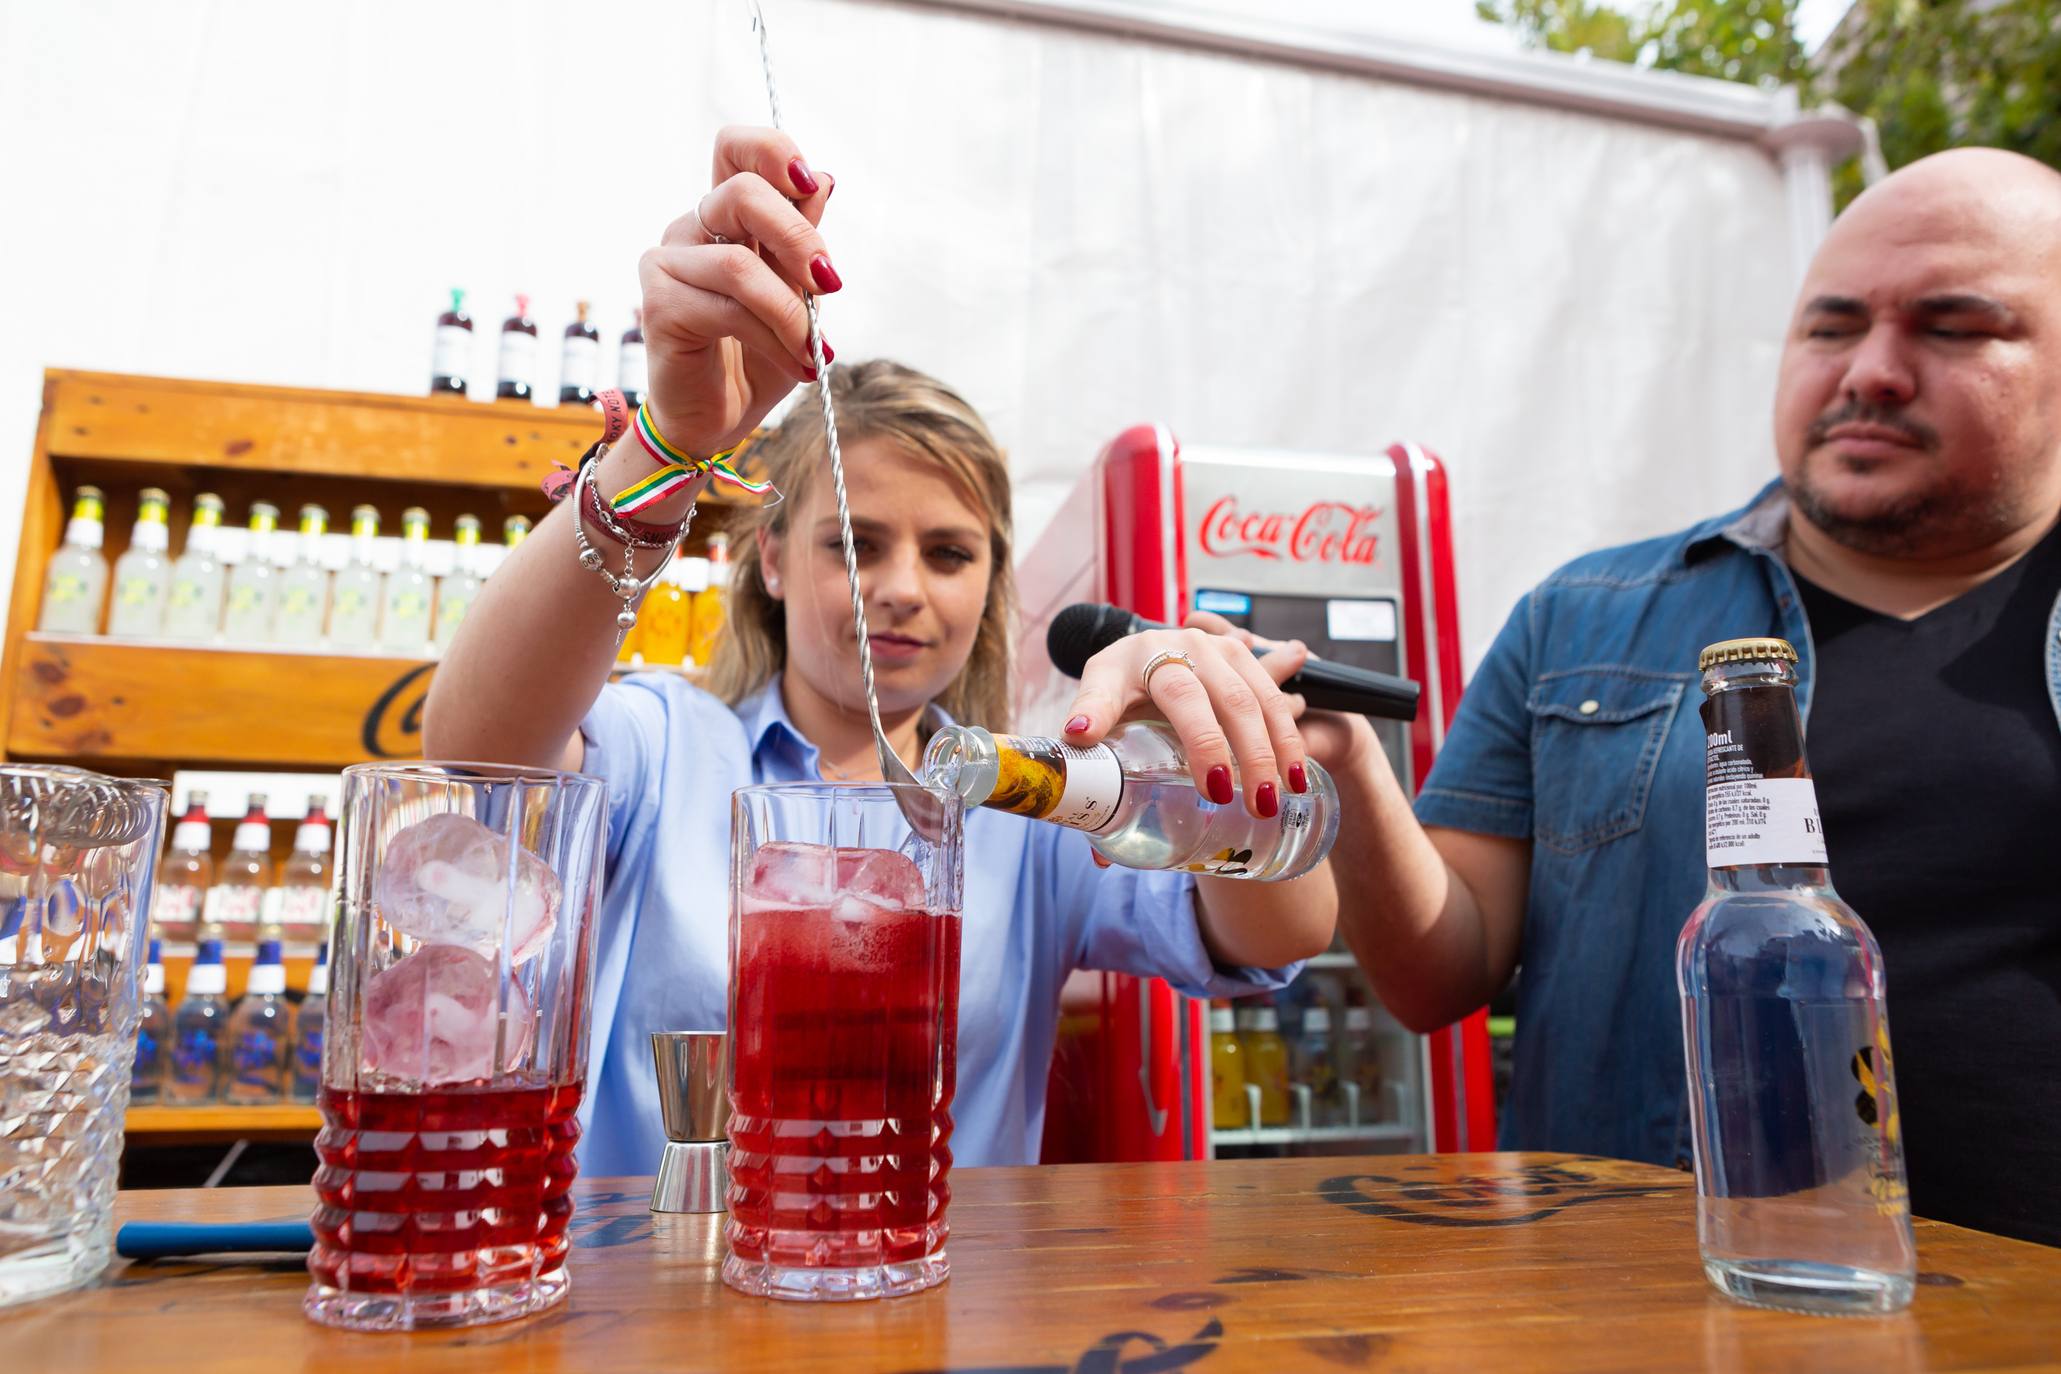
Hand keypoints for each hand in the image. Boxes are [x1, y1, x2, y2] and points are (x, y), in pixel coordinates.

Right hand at [637, 126, 840, 455]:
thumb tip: (826, 181)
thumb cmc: (755, 356)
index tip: (810, 182)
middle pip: (740, 193)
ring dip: (791, 311)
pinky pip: (728, 310)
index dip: (772, 151)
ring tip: (816, 349)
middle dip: (798, 238)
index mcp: (724, 218)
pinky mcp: (659, 305)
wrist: (716, 420)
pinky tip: (799, 365)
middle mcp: (691, 230)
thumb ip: (803, 242)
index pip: (734, 150)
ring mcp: (667, 264)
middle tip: (831, 283)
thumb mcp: (797, 296)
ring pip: (739, 264)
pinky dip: (774, 339)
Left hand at [1062, 611, 1311, 818]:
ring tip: (1279, 800)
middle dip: (1250, 755)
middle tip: (1256, 806)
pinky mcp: (1242, 656)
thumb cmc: (1111, 696)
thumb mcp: (1091, 721)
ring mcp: (1217, 648)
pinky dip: (1289, 738)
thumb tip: (1098, 854)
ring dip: (1276, 751)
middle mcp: (1183, 645)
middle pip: (1229, 700)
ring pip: (1259, 699)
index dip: (1202, 741)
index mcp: (1138, 657)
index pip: (1179, 696)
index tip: (1214, 790)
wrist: (1132, 656)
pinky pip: (1274, 698)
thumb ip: (1092, 772)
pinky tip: (1296, 777)